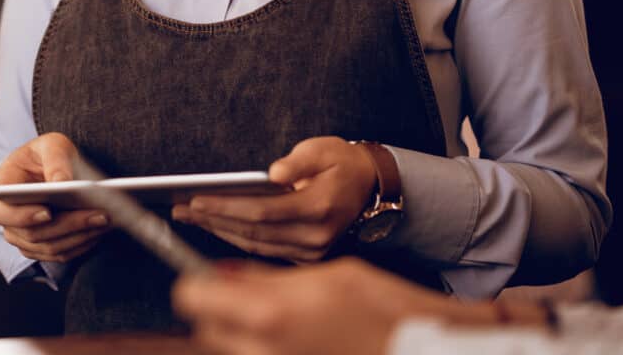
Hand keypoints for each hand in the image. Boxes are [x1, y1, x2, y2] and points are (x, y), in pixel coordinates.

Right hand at [0, 133, 109, 263]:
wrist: (50, 168)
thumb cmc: (46, 154)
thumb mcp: (51, 145)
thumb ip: (55, 159)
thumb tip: (62, 184)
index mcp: (0, 190)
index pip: (1, 212)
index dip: (22, 216)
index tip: (47, 212)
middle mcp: (7, 220)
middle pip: (33, 234)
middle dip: (68, 224)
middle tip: (97, 214)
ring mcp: (23, 238)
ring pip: (50, 247)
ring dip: (80, 236)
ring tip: (105, 220)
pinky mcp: (42, 248)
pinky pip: (61, 254)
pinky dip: (82, 244)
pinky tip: (101, 230)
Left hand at [171, 137, 375, 261]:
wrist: (370, 188)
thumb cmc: (341, 164)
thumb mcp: (323, 149)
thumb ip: (298, 161)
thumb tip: (274, 172)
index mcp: (319, 207)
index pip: (262, 211)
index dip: (226, 207)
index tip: (195, 201)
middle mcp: (316, 236)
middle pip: (253, 232)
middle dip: (213, 221)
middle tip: (180, 211)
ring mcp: (312, 252)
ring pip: (256, 245)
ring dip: (219, 231)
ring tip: (189, 218)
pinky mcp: (307, 258)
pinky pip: (265, 251)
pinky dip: (237, 239)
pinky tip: (215, 227)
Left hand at [173, 257, 462, 354]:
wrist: (428, 351)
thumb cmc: (388, 310)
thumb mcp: (326, 275)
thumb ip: (268, 279)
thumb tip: (223, 276)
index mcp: (270, 316)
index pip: (193, 299)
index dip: (196, 284)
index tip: (206, 278)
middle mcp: (265, 352)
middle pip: (206, 331)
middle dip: (216, 312)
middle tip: (242, 297)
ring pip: (233, 350)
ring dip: (241, 333)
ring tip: (278, 319)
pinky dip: (265, 347)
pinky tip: (295, 338)